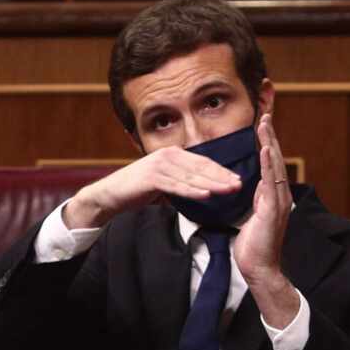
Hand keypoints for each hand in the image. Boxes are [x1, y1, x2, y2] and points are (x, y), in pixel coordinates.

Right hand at [63, 146, 241, 230]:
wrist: (110, 195)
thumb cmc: (137, 190)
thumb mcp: (163, 183)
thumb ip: (181, 182)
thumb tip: (201, 189)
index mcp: (173, 154)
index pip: (202, 163)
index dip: (221, 171)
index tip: (237, 179)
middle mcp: (168, 155)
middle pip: (200, 168)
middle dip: (221, 177)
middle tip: (239, 184)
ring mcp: (159, 165)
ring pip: (191, 177)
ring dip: (212, 184)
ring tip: (228, 190)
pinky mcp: (151, 177)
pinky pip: (176, 186)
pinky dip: (192, 191)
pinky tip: (206, 195)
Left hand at [235, 114, 300, 324]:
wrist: (260, 268)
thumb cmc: (254, 246)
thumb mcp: (252, 216)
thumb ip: (256, 200)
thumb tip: (255, 186)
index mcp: (273, 195)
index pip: (270, 164)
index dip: (266, 144)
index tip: (260, 126)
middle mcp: (280, 195)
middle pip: (275, 159)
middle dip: (269, 137)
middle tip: (264, 115)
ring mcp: (279, 201)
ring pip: (275, 166)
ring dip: (270, 144)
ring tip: (264, 124)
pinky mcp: (273, 210)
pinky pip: (272, 182)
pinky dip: (270, 164)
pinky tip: (266, 149)